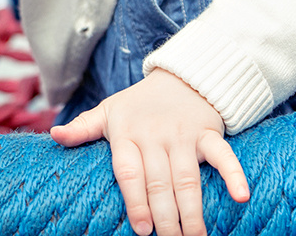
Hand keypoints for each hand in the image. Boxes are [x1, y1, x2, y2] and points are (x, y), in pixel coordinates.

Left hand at [50, 69, 248, 235]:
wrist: (181, 75)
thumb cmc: (139, 103)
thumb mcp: (108, 111)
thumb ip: (83, 128)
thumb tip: (54, 137)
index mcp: (127, 133)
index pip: (129, 172)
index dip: (135, 201)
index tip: (141, 229)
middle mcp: (155, 135)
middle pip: (159, 183)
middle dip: (164, 217)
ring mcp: (183, 134)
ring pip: (188, 178)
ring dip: (192, 211)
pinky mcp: (209, 132)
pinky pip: (223, 154)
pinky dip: (234, 174)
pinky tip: (241, 196)